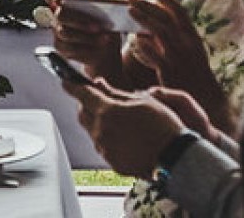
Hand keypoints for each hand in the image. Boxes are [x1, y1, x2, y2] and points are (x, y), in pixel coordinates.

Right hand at [52, 0, 121, 82]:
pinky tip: (98, 47)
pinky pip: (70, 48)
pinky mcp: (62, 48)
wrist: (108, 48)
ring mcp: (59, 32)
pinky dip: (86, 48)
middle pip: (60, 14)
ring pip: (65, 33)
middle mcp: (59, 16)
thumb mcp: (106, 4)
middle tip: (98, 26)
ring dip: (86, 36)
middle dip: (80, 20)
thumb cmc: (105, 24)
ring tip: (104, 38)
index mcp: (67, 2)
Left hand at [65, 78, 185, 178]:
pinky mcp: (113, 162)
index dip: (72, 85)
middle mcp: (101, 131)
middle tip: (101, 101)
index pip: (81, 94)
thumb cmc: (163, 127)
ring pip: (92, 131)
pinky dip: (108, 139)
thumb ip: (115, 93)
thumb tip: (99, 84)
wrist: (177, 159)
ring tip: (120, 122)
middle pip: (82, 113)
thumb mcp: (142, 101)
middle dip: (87, 104)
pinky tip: (125, 138)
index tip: (66, 80)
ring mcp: (106, 149)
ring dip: (99, 123)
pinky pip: (103, 146)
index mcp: (107, 111)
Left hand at [127, 0, 229, 129]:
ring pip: (160, 32)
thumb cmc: (193, 72)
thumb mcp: (189, 49)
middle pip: (166, 18)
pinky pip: (155, 55)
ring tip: (129, 10)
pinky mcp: (170, 71)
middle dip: (148, 5)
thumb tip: (156, 17)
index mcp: (192, 36)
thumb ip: (175, 33)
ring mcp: (179, 57)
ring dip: (144, 19)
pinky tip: (135, 40)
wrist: (205, 99)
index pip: (179, 11)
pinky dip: (145, 46)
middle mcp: (187, 44)